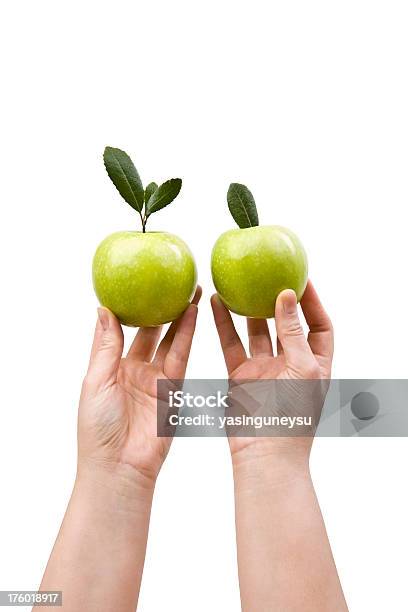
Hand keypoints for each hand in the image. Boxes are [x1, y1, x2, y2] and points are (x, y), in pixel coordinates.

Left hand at [78, 287, 200, 488]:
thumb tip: (103, 310)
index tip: (133, 284)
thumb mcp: (96, 381)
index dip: (126, 308)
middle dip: (158, 308)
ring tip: (188, 290)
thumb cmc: (98, 428)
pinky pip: (181, 356)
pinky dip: (186, 335)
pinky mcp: (173, 389)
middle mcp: (133, 370)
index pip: (118, 331)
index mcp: (110, 368)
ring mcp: (154, 379)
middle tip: (168, 283)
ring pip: (169, 341)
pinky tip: (191, 313)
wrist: (121, 466)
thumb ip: (106, 346)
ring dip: (178, 316)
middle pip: (148, 332)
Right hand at [211, 281, 332, 469]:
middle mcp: (291, 363)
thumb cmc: (294, 417)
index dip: (313, 302)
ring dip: (249, 309)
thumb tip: (288, 295)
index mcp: (315, 363)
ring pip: (257, 331)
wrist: (265, 454)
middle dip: (279, 300)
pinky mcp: (240, 375)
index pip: (319, 324)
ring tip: (240, 283)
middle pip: (287, 324)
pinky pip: (231, 344)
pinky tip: (216, 303)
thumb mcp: (303, 368)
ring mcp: (265, 368)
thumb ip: (294, 332)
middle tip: (267, 274)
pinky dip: (224, 324)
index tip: (301, 277)